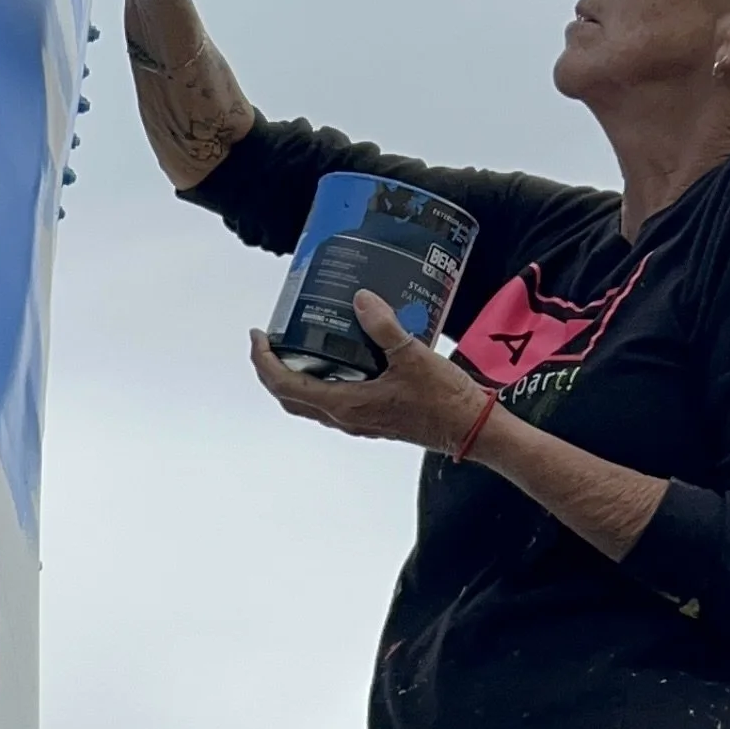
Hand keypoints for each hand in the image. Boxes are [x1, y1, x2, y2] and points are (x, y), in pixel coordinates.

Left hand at [249, 290, 492, 456]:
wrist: (471, 429)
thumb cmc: (445, 400)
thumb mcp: (413, 356)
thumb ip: (384, 326)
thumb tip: (361, 300)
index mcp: (346, 405)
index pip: (286, 385)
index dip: (264, 361)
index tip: (258, 336)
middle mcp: (346, 417)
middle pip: (289, 397)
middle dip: (270, 369)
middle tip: (267, 341)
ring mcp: (357, 421)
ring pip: (308, 402)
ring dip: (292, 377)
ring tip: (294, 346)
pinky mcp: (371, 418)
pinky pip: (331, 402)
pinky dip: (318, 381)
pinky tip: (334, 358)